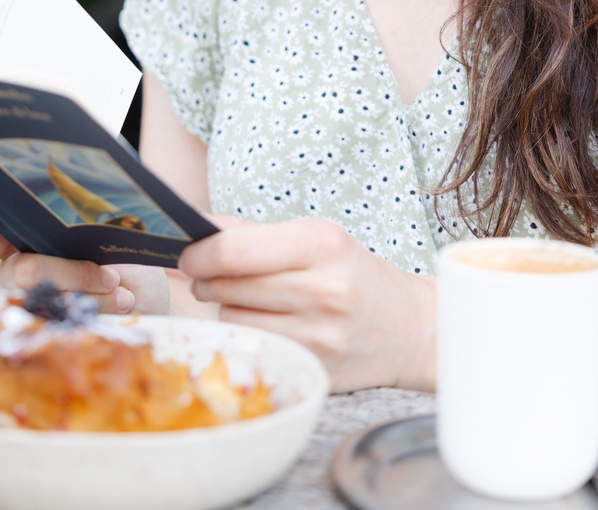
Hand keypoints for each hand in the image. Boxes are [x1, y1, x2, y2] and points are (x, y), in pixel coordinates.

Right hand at [0, 210, 169, 315]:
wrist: (148, 297)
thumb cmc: (126, 256)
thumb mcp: (112, 232)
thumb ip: (86, 228)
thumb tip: (81, 235)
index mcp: (23, 235)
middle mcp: (15, 270)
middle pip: (21, 272)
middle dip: (70, 272)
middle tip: (110, 274)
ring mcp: (28, 305)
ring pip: (44, 303)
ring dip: (89, 296)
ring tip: (121, 292)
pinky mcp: (46, 335)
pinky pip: (61, 328)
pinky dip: (96, 315)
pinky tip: (120, 307)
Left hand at [179, 215, 435, 392]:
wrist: (408, 327)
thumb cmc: (351, 273)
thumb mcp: (314, 237)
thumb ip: (251, 232)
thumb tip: (194, 227)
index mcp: (321, 245)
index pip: (232, 252)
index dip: (199, 253)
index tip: (189, 253)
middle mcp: (322, 291)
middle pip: (225, 286)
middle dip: (208, 278)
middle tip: (216, 273)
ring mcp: (318, 337)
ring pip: (232, 318)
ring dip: (230, 306)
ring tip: (258, 299)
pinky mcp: (313, 370)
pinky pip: (252, 346)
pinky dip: (251, 333)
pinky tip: (273, 324)